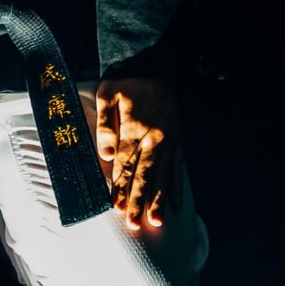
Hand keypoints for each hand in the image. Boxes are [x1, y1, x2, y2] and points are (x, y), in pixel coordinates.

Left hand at [95, 78, 183, 230]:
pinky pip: (179, 166)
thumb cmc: (125, 79)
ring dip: (159, 200)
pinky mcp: (178, 138)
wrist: (153, 60)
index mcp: (133, 128)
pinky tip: (177, 204)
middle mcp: (153, 138)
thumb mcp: (107, 94)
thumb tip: (105, 154)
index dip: (119, 186)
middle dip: (137, 200)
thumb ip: (106, 125)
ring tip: (156, 222)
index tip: (115, 207)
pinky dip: (177, 186)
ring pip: (163, 175)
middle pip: (144, 175)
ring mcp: (168, 139)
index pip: (124, 165)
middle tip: (133, 224)